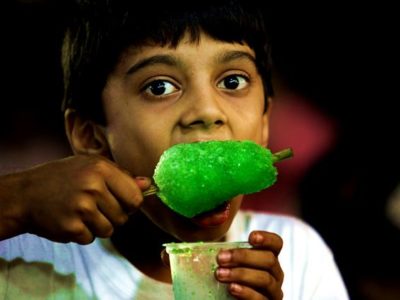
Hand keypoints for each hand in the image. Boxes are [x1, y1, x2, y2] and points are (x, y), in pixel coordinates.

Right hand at [0, 155, 150, 243]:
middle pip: (124, 217)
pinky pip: (91, 238)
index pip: (135, 198)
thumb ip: (121, 176)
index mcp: (102, 169)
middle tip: (97, 207)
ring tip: (83, 213)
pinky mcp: (71, 228)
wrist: (27, 194)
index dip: (131, 203)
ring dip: (99, 226)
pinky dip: (84, 233)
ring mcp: (82, 209)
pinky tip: (72, 220)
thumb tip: (148, 185)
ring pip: (109, 230)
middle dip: (114, 216)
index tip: (122, 202)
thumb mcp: (91, 166)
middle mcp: (93, 188)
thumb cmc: (64, 177)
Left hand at [215, 231, 283, 298]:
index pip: (276, 243)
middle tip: (220, 258)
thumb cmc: (229, 278)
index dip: (267, 238)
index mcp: (269, 258)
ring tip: (220, 274)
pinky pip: (260, 298)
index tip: (251, 237)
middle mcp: (276, 274)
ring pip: (265, 279)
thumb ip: (226, 251)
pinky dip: (246, 292)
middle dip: (243, 257)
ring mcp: (274, 292)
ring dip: (241, 274)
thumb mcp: (229, 263)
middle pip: (269, 260)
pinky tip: (232, 288)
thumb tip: (206, 230)